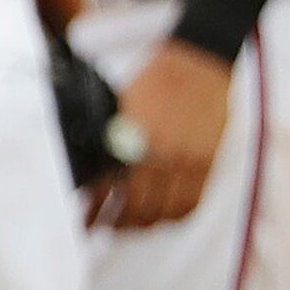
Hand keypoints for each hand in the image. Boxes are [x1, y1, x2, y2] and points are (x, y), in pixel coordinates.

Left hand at [100, 40, 228, 230]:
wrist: (197, 62)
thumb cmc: (153, 80)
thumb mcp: (119, 104)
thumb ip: (107, 138)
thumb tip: (88, 173)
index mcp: (130, 135)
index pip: (107, 186)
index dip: (93, 208)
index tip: (81, 219)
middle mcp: (159, 151)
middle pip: (134, 206)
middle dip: (113, 223)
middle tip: (99, 226)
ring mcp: (187, 160)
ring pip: (163, 212)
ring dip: (141, 225)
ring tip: (125, 227)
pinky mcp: (208, 164)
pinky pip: (190, 205)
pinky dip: (173, 218)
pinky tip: (159, 219)